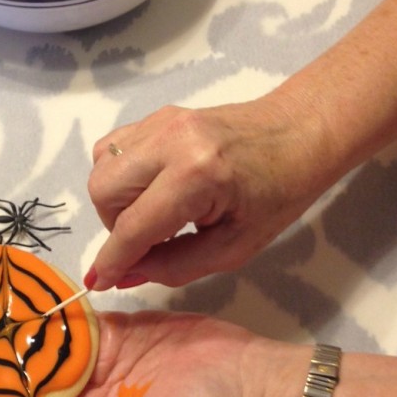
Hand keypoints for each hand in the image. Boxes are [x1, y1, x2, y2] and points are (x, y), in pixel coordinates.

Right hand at [85, 99, 331, 289]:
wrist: (297, 134)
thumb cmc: (277, 195)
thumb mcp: (234, 247)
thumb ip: (175, 266)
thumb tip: (124, 275)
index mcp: (197, 175)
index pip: (134, 226)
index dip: (113, 260)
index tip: (98, 281)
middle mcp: (171, 141)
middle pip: (103, 191)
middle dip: (115, 226)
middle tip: (148, 239)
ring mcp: (162, 121)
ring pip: (102, 166)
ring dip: (116, 200)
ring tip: (153, 212)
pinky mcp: (158, 115)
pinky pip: (113, 148)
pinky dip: (121, 175)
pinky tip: (152, 187)